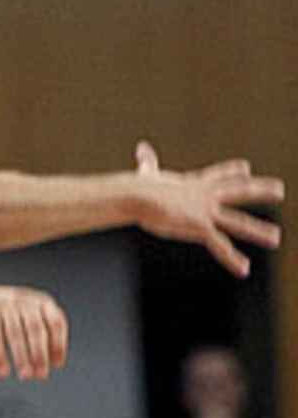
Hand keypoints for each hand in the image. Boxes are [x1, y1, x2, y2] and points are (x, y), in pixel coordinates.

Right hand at [0, 285, 66, 380]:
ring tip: (25, 376)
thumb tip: (55, 362)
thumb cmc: (12, 316)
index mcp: (42, 302)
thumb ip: (47, 336)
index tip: (57, 365)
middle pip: (35, 328)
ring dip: (21, 358)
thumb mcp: (33, 319)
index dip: (58, 344)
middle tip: (41, 375)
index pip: (56, 322)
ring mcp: (5, 306)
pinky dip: (0, 356)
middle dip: (40, 354)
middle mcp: (24, 301)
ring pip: (15, 333)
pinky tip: (3, 372)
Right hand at [134, 141, 283, 276]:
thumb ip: (148, 161)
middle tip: (279, 189)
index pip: (218, 175)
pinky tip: (244, 269)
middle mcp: (205, 196)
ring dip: (258, 231)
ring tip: (276, 238)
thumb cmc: (138, 186)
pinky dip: (232, 258)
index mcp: (193, 183)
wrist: (138, 195)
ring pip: (238, 222)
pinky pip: (220, 244)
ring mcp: (205, 211)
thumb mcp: (147, 173)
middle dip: (260, 190)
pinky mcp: (200, 226)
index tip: (246, 169)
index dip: (232, 171)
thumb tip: (141, 147)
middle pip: (239, 191)